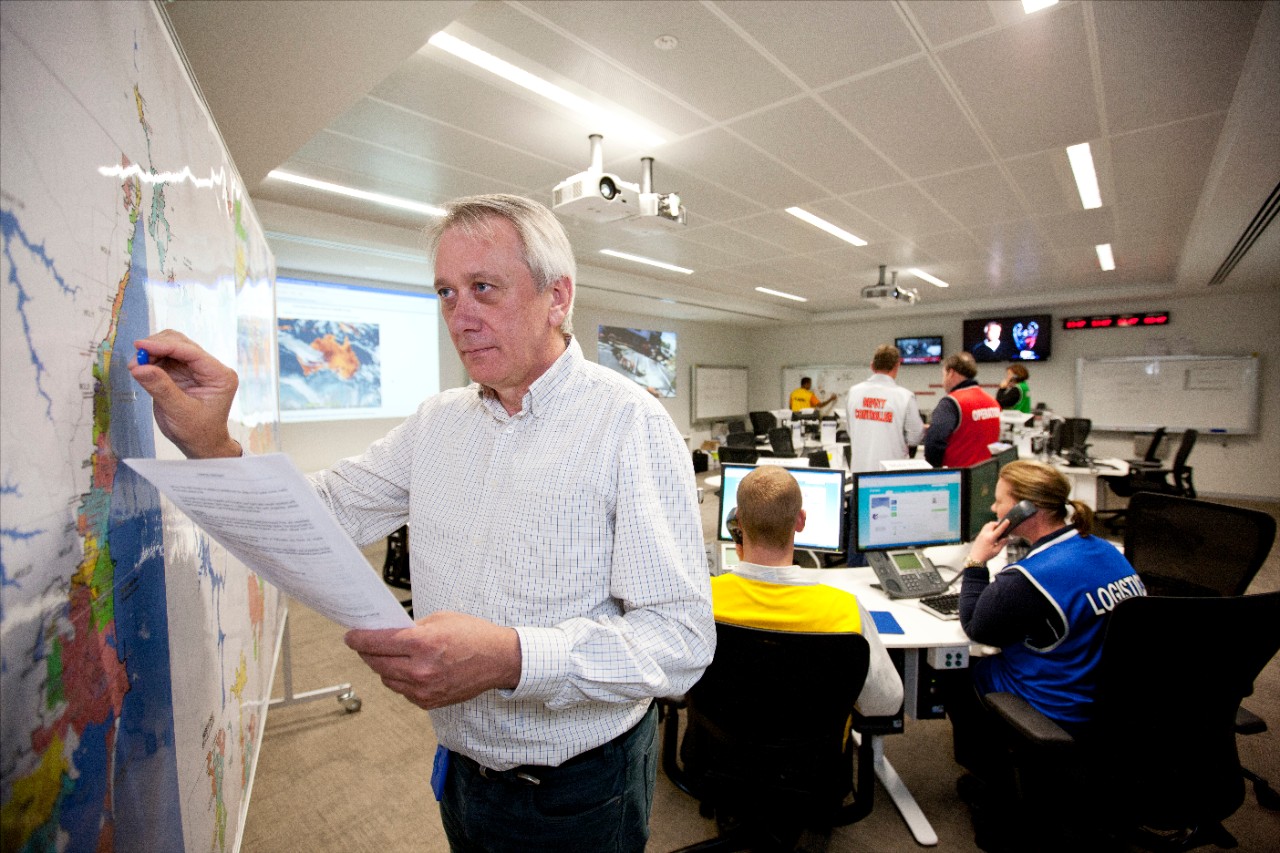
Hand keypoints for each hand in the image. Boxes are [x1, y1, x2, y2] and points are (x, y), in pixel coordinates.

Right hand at [129, 330, 240, 458]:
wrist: (200, 444)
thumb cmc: (197, 432)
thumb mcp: (179, 412)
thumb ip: (161, 388)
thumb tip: (139, 367)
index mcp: (220, 376)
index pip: (191, 352)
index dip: (164, 346)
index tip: (140, 345)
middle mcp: (210, 368)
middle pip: (181, 344)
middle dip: (156, 347)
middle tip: (136, 361)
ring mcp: (196, 369)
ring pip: (171, 347)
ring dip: (151, 352)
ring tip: (136, 367)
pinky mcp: (183, 372)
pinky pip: (165, 358)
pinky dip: (151, 360)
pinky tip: (141, 369)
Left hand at [345, 611, 521, 710]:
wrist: (499, 660)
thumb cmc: (475, 636)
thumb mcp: (441, 619)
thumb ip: (411, 628)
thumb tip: (388, 633)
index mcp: (423, 644)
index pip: (377, 643)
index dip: (358, 639)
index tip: (351, 637)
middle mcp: (421, 670)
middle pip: (376, 664)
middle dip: (367, 652)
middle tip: (364, 644)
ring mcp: (424, 690)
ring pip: (386, 680)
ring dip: (383, 667)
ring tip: (389, 656)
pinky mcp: (429, 702)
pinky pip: (402, 691)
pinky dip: (399, 680)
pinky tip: (407, 669)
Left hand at [966, 517, 1011, 564]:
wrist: (975, 558)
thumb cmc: (985, 556)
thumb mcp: (996, 551)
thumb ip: (1002, 543)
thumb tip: (1006, 538)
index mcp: (990, 538)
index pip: (999, 529)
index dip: (1004, 524)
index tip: (1007, 521)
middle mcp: (985, 534)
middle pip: (992, 524)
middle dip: (997, 524)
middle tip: (1002, 527)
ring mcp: (981, 534)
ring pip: (987, 525)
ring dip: (993, 525)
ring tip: (997, 530)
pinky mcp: (979, 535)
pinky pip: (984, 528)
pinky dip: (989, 527)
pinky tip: (991, 533)